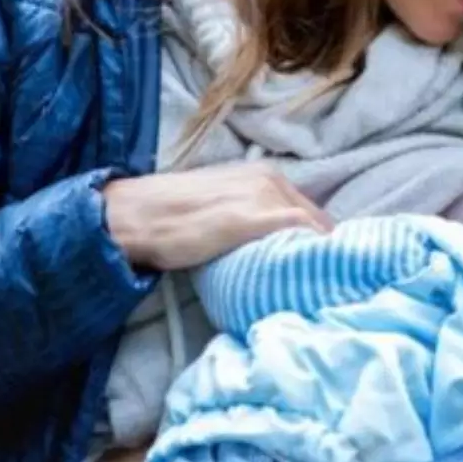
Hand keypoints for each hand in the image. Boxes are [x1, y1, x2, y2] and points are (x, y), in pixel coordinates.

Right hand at [102, 161, 333, 269]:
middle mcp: (271, 181)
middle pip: (319, 223)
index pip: (312, 214)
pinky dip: (310, 253)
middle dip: (324, 251)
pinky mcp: (253, 218)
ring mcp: (263, 197)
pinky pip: (301, 233)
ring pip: (314, 230)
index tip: (322, 268)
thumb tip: (275, 246)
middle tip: (325, 282)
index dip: (319, 243)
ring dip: (319, 257)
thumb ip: (252, 217)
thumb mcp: (223, 206)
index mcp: (265, 175)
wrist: (137, 215)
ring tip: (320, 286)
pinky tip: (310, 277)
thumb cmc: (173, 215)